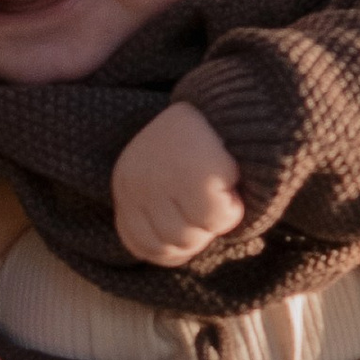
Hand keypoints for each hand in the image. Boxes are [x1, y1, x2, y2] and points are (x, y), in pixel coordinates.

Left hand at [112, 102, 243, 267]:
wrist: (229, 104)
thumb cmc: (199, 147)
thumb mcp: (165, 180)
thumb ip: (159, 215)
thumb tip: (173, 255)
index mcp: (126, 184)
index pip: (141, 246)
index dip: (173, 248)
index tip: (193, 227)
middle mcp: (137, 184)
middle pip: (171, 245)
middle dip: (199, 232)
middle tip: (211, 201)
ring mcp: (163, 182)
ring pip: (194, 236)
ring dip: (216, 220)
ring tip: (219, 186)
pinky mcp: (196, 179)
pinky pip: (219, 221)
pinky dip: (233, 208)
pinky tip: (231, 180)